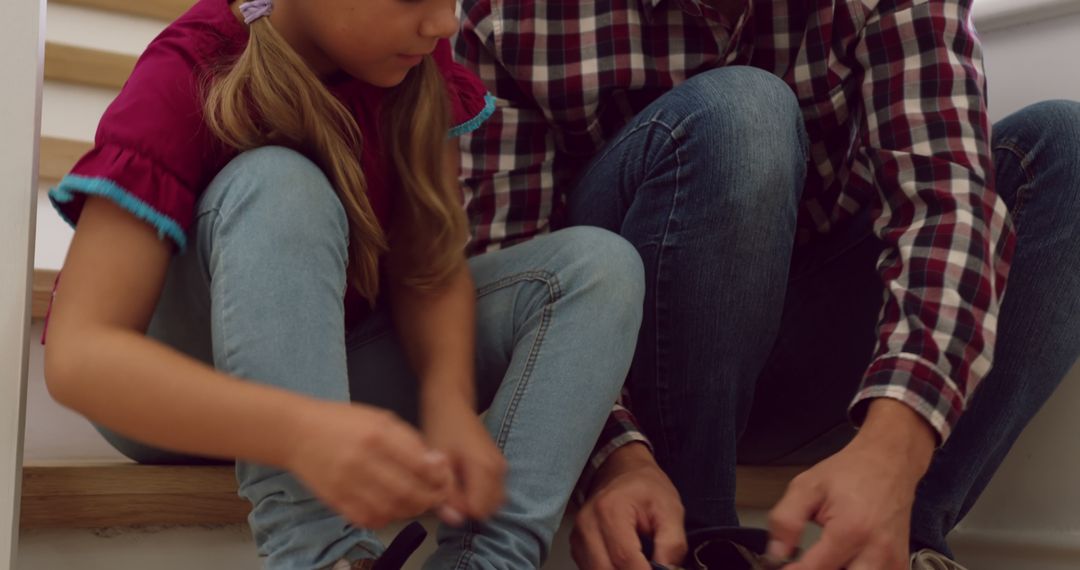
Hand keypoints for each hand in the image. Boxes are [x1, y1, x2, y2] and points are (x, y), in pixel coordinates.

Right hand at [285, 400, 452, 528]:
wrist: (297, 432)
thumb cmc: (343, 422)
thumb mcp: (381, 419)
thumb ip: (410, 440)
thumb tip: (437, 463)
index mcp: (378, 435)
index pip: (420, 465)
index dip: (439, 478)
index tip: (444, 479)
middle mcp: (363, 460)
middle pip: (408, 492)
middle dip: (430, 499)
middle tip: (436, 496)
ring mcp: (347, 483)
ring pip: (391, 510)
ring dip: (411, 511)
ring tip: (417, 503)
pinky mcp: (336, 500)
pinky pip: (368, 519)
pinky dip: (387, 518)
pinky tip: (392, 508)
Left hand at [421, 393, 506, 522]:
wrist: (451, 402)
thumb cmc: (441, 427)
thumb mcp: (438, 461)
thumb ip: (446, 493)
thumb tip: (455, 520)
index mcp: (485, 469)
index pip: (478, 510)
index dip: (458, 509)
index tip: (443, 494)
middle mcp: (499, 470)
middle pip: (489, 509)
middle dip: (467, 508)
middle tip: (447, 491)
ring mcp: (502, 467)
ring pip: (493, 502)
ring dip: (474, 501)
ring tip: (454, 485)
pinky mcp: (499, 466)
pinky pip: (493, 492)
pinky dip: (479, 494)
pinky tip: (462, 480)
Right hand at [571, 443, 686, 569]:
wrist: (623, 471)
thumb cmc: (647, 488)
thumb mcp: (671, 510)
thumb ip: (672, 545)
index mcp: (610, 510)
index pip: (625, 559)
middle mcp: (587, 524)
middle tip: (651, 568)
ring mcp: (578, 536)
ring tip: (640, 564)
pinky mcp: (576, 546)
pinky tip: (626, 565)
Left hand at [767, 399, 936, 569]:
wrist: (888, 461)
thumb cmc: (850, 472)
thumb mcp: (806, 487)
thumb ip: (786, 521)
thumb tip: (776, 553)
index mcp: (851, 530)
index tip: (784, 566)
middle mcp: (876, 551)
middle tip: (805, 562)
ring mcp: (892, 560)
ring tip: (825, 557)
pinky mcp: (900, 563)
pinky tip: (843, 560)